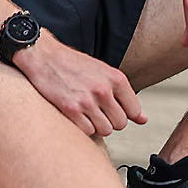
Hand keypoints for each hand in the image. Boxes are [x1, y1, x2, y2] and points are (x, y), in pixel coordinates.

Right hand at [15, 35, 146, 137]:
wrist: (44, 56)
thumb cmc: (73, 64)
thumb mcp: (104, 73)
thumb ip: (124, 95)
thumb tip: (144, 119)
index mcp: (116, 78)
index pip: (134, 111)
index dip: (125, 114)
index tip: (114, 109)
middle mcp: (103, 90)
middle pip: (120, 123)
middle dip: (110, 120)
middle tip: (97, 109)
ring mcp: (87, 101)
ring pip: (105, 130)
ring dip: (97, 125)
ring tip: (86, 110)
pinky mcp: (71, 110)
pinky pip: (88, 132)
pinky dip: (83, 127)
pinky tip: (76, 114)